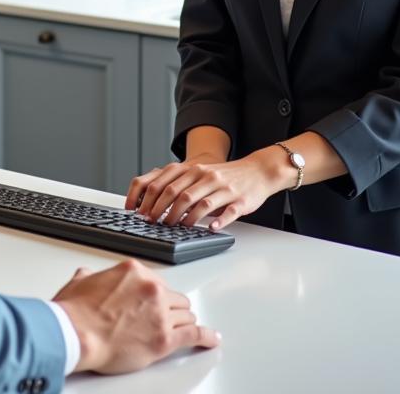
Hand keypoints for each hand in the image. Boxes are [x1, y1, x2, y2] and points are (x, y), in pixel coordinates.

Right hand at [53, 260, 219, 373]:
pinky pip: (194, 335)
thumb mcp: (81, 281)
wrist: (76, 334)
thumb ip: (91, 276)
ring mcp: (160, 313)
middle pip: (175, 298)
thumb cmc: (76, 312)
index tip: (155, 302)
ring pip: (186, 315)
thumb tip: (87, 276)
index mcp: (133, 271)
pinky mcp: (164, 339)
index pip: (157, 281)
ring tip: (186, 329)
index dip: (155, 295)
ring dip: (184, 322)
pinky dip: (206, 337)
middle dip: (172, 308)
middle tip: (168, 317)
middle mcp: (151, 288)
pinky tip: (211, 339)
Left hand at [125, 149, 286, 229]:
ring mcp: (224, 188)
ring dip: (188, 218)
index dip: (151, 199)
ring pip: (201, 203)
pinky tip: (211, 228)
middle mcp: (207, 177)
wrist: (257, 171)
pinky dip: (219, 220)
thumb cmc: (225, 177)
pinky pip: (228, 211)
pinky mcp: (240, 200)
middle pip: (180, 194)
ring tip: (179, 228)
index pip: (166, 184)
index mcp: (194, 170)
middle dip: (164, 211)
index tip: (142, 213)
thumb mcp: (200, 175)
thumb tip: (155, 203)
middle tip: (157, 224)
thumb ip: (182, 185)